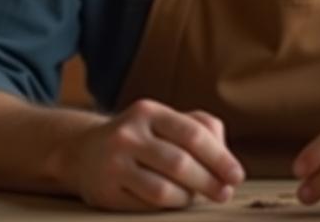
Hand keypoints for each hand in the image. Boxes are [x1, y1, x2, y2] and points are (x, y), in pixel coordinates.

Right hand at [66, 98, 244, 210]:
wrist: (83, 152)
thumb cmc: (141, 137)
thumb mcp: (165, 121)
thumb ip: (201, 129)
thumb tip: (226, 158)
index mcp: (149, 112)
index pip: (193, 134)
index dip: (220, 158)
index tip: (236, 176)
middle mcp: (128, 134)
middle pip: (180, 164)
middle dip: (209, 182)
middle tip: (224, 193)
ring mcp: (113, 163)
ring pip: (163, 190)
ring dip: (188, 198)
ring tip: (196, 197)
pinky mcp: (104, 191)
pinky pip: (146, 206)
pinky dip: (167, 207)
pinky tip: (173, 202)